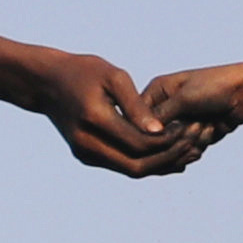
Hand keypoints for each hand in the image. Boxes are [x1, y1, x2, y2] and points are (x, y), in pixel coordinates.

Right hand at [35, 50, 195, 176]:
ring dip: (162, 164)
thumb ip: (137, 105)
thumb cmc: (84, 72)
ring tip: (190, 148)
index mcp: (94, 120)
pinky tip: (171, 151)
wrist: (47, 84)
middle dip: (169, 158)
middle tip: (196, 143)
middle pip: (137, 166)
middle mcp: (87, 144)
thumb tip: (159, 131)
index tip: (191, 126)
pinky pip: (123, 165)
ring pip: (131, 171)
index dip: (169, 141)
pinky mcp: (87, 157)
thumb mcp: (113, 77)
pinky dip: (148, 161)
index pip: (139, 143)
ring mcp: (85, 154)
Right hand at [141, 63, 242, 140]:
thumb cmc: (215, 86)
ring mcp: (178, 124)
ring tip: (207, 125)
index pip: (139, 120)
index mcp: (156, 93)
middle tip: (197, 125)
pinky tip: (212, 130)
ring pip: (172, 149)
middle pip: (155, 140)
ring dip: (192, 141)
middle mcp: (164, 110)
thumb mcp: (183, 98)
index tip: (165, 133)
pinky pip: (187, 152)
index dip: (149, 132)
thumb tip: (139, 136)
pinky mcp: (192, 136)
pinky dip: (200, 145)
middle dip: (177, 138)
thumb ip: (159, 117)